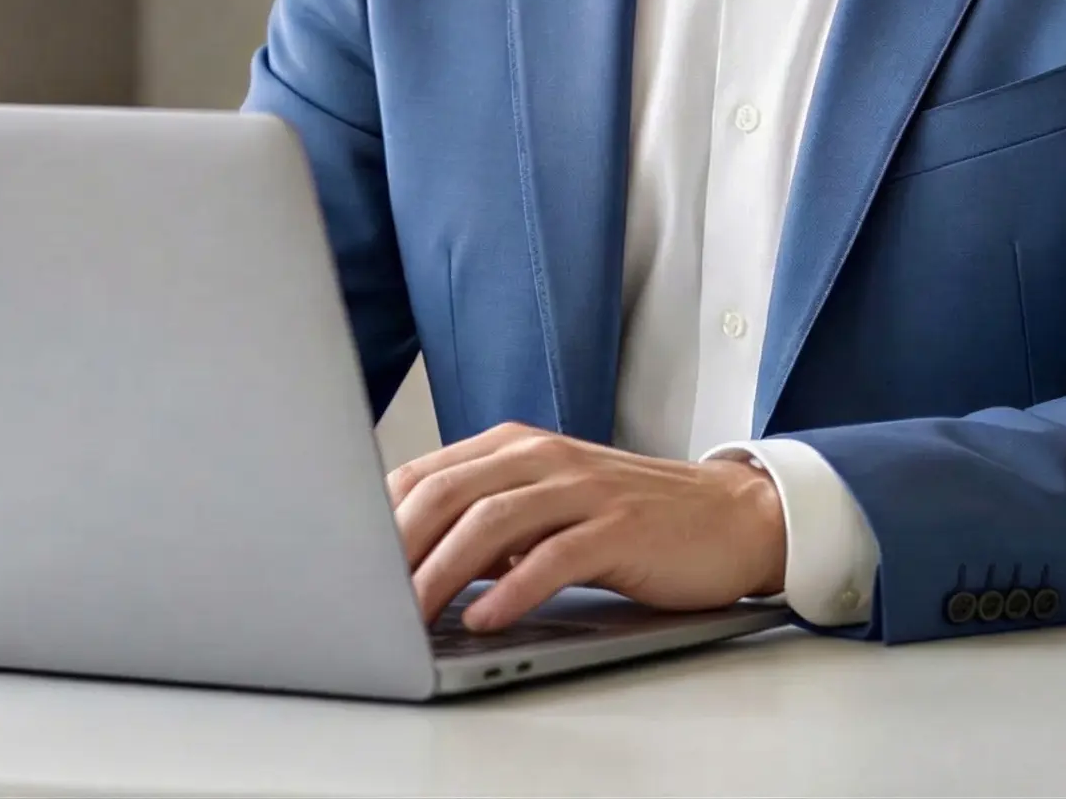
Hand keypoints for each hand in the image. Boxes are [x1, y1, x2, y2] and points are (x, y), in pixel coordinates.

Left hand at [385, 422, 786, 631]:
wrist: (726, 515)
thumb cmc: (627, 519)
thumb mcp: (545, 509)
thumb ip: (484, 524)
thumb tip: (405, 566)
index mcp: (516, 446)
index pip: (425, 474)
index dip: (375, 520)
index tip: (339, 567)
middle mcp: (543, 456)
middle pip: (449, 492)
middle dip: (396, 548)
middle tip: (359, 598)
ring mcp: (583, 487)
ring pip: (492, 521)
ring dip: (443, 571)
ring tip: (408, 616)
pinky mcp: (620, 526)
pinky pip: (555, 555)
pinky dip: (513, 589)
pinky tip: (485, 619)